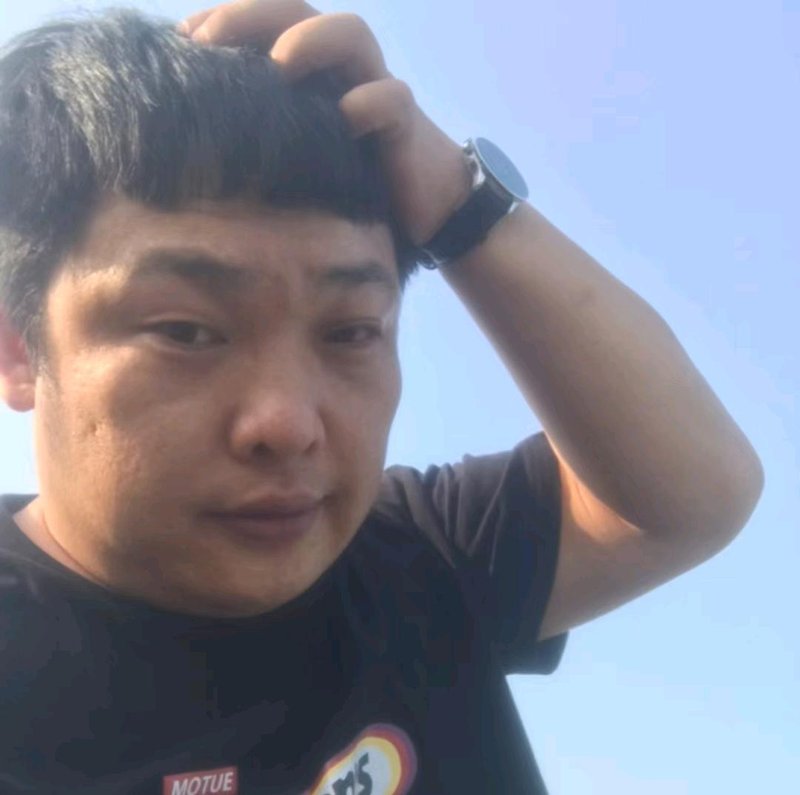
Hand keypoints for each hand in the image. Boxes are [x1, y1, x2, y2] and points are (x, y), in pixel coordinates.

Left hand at [178, 0, 470, 245]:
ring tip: (280, 66)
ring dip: (312, 40)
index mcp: (310, 72)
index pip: (263, 25)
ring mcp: (374, 90)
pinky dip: (367, 104)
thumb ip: (266, 139)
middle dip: (251, 16)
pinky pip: (390, 98)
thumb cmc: (352, 184)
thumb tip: (201, 145)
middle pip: (298, 13)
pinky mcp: (405, 123)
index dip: (222, 22)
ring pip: (352, 34)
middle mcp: (341, 70)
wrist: (427, 209)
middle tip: (208, 40)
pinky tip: (345, 121)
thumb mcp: (300, 158)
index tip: (180, 43)